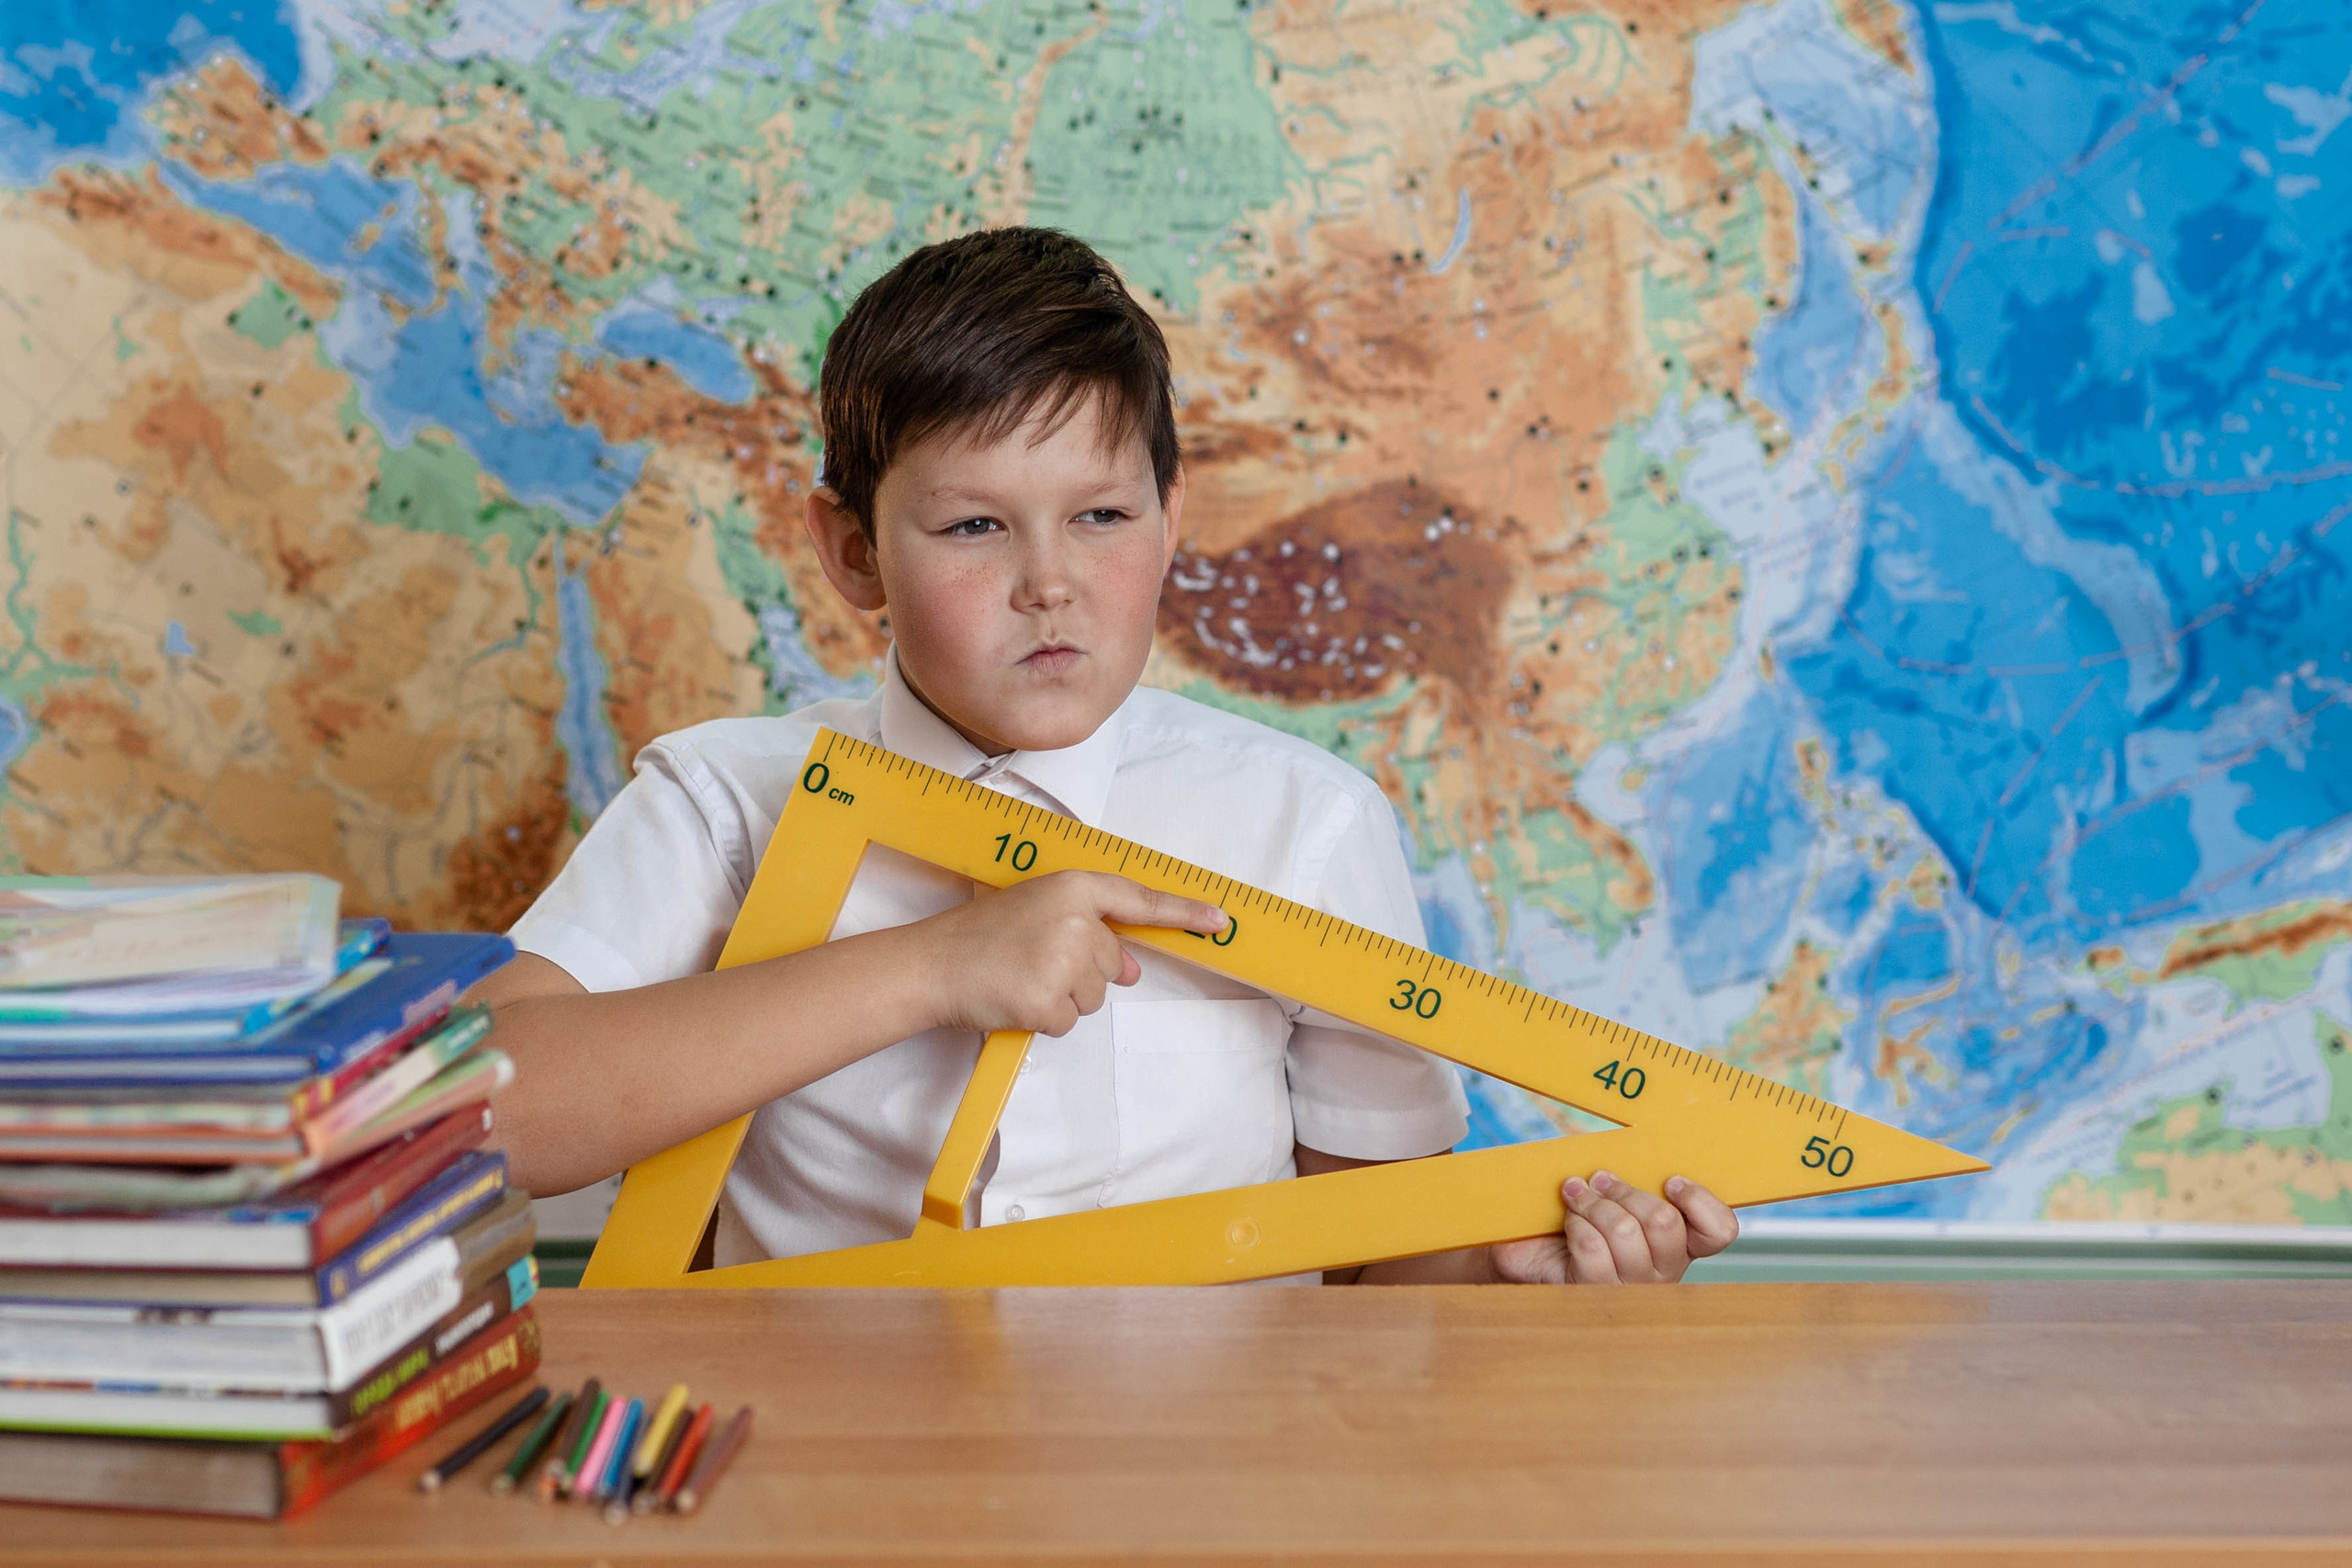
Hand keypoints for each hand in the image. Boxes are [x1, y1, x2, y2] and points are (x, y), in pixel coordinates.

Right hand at [914, 870, 1228, 1037]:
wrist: (931, 964)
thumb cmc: (981, 936)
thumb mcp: (1038, 915)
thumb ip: (1090, 933)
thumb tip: (1134, 969)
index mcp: (1073, 888)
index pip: (1140, 901)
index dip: (1184, 912)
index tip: (1220, 920)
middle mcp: (1075, 921)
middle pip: (1113, 965)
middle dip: (1081, 973)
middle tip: (1031, 961)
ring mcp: (1063, 963)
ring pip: (1094, 998)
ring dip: (1062, 998)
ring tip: (1020, 978)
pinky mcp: (1048, 1002)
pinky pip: (1068, 1022)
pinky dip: (1045, 1020)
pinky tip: (1015, 1000)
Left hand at [1487, 1170, 1737, 1283]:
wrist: (1527, 1248)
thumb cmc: (1577, 1215)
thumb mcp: (1610, 1193)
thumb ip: (1633, 1178)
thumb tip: (1630, 1152)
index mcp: (1678, 1243)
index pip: (1719, 1231)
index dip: (1701, 1201)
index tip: (1670, 1180)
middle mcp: (1662, 1271)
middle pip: (1664, 1223)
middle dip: (1625, 1190)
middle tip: (1600, 1177)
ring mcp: (1629, 1287)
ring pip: (1626, 1232)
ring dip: (1594, 1202)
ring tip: (1575, 1192)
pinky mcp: (1592, 1293)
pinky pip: (1592, 1248)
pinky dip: (1576, 1223)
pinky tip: (1568, 1219)